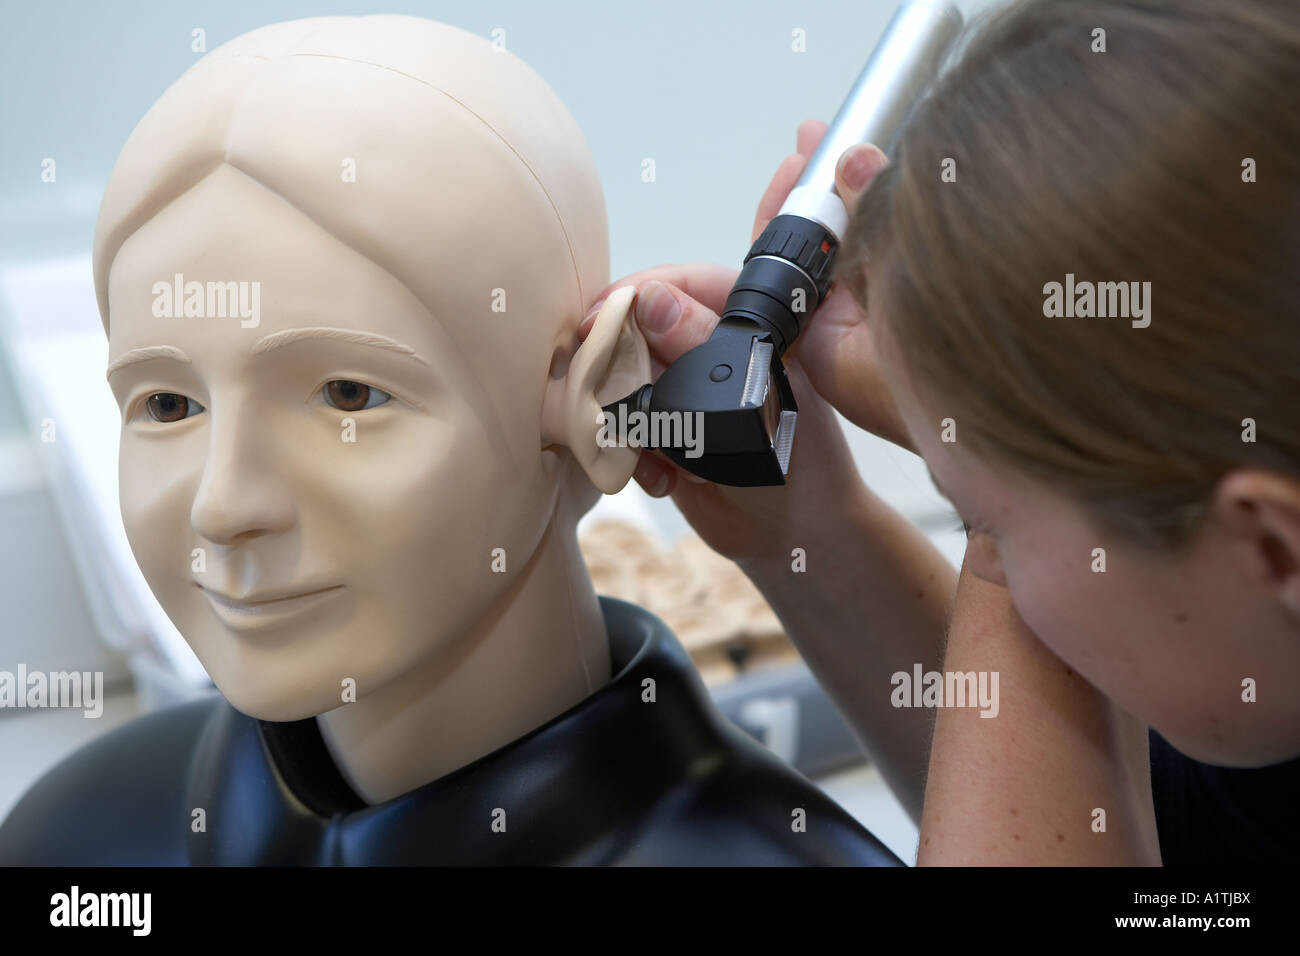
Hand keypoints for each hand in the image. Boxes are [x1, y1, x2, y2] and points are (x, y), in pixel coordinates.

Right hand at [578, 120, 889, 566]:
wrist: (795, 538)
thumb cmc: (799, 465)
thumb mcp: (753, 401)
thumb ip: (702, 348)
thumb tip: (650, 299)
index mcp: (745, 321)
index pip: (680, 283)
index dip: (635, 294)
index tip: (598, 317)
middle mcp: (708, 347)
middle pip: (637, 326)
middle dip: (616, 358)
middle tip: (597, 386)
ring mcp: (683, 388)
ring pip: (620, 375)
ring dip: (621, 411)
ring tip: (646, 444)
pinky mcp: (662, 430)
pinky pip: (621, 424)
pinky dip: (628, 450)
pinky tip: (660, 476)